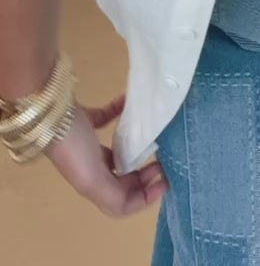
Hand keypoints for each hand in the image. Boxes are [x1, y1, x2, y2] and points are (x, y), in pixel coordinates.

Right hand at [43, 93, 168, 216]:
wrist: (49, 114)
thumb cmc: (73, 149)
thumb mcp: (92, 181)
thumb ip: (113, 197)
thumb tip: (136, 202)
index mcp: (93, 184)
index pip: (121, 202)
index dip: (144, 198)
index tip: (165, 181)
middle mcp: (90, 166)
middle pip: (122, 179)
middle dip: (144, 175)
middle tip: (163, 161)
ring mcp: (87, 143)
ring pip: (117, 151)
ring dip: (136, 148)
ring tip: (154, 138)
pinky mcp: (85, 120)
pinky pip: (108, 117)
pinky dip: (121, 112)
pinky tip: (131, 103)